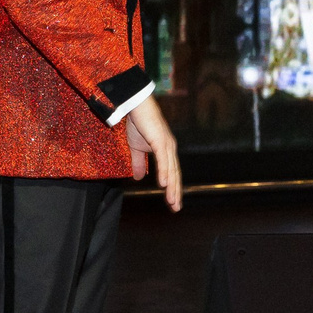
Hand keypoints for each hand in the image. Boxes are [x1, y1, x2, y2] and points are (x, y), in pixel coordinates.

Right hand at [124, 95, 182, 211]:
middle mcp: (170, 149)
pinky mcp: (160, 140)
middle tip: (176, 208)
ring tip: (172, 202)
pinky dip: (164, 172)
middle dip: (175, 192)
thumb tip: (139, 178)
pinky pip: (163, 159)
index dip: (172, 188)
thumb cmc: (138, 123)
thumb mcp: (136, 148)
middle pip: (174, 174)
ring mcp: (166, 144)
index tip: (173, 203)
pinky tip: (164, 184)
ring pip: (171, 170)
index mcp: (166, 151)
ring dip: (172, 187)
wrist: (136, 104)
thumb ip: (138, 163)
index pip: (171, 173)